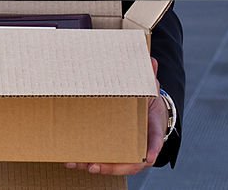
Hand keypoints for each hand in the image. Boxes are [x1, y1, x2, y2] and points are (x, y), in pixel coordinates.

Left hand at [63, 58, 166, 175]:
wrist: (148, 110)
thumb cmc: (148, 102)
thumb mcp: (150, 89)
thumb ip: (149, 77)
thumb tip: (150, 60)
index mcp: (153, 131)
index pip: (156, 143)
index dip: (152, 150)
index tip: (148, 156)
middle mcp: (141, 146)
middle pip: (131, 163)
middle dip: (113, 167)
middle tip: (95, 165)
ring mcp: (128, 150)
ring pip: (114, 165)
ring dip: (95, 167)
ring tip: (76, 164)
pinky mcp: (115, 151)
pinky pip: (104, 160)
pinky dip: (88, 162)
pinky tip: (72, 161)